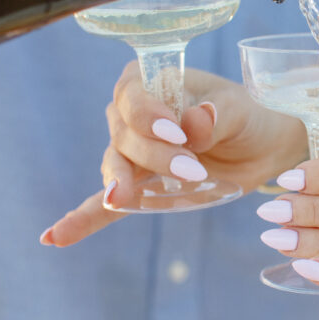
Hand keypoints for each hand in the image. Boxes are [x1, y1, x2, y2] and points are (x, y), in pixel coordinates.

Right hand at [44, 62, 307, 246]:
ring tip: (122, 197)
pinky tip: (55, 237)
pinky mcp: (141, 186)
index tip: (176, 132)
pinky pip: (107, 203)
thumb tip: (195, 122)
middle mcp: (134, 115)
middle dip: (153, 154)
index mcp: (154, 82)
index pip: (132, 95)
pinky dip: (84, 219)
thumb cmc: (248, 115)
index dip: (147, 114)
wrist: (263, 146)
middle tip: (192, 169)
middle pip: (124, 135)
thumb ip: (218, 114)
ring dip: (122, 182)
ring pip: (115, 166)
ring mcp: (134, 152)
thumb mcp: (240, 109)